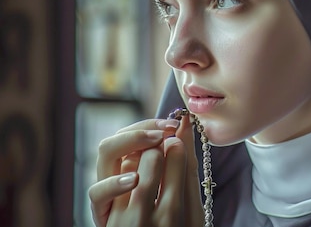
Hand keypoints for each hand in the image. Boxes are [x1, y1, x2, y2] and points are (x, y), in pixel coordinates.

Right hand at [88, 116, 204, 226]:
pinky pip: (97, 194)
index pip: (134, 131)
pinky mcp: (103, 216)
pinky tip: (133, 179)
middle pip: (117, 136)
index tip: (176, 123)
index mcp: (136, 166)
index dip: (151, 123)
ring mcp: (109, 194)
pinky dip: (114, 183)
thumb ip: (183, 159)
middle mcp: (118, 177)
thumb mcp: (183, 188)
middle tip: (166, 132)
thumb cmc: (176, 223)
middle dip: (141, 130)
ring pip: (105, 155)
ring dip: (131, 144)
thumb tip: (187, 120)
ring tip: (155, 143)